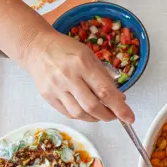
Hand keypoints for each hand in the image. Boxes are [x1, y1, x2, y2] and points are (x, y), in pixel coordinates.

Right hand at [20, 30, 134, 122]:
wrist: (37, 48)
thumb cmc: (66, 50)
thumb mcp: (90, 56)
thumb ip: (104, 77)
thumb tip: (119, 99)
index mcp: (82, 63)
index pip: (105, 91)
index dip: (120, 108)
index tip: (129, 117)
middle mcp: (68, 76)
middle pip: (92, 106)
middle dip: (108, 116)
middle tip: (115, 116)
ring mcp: (56, 88)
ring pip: (79, 113)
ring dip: (95, 118)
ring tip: (101, 115)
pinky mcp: (47, 96)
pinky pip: (68, 113)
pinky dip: (81, 116)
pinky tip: (87, 112)